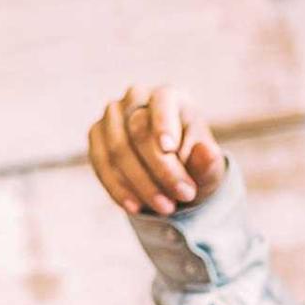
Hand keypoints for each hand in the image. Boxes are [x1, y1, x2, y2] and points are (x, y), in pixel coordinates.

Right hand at [84, 85, 226, 214]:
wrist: (170, 174)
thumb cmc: (192, 163)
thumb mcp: (207, 166)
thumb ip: (207, 161)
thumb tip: (208, 153)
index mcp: (168, 96)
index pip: (162, 102)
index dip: (164, 123)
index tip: (170, 149)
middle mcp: (136, 97)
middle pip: (139, 130)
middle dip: (162, 168)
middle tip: (184, 196)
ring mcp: (111, 116)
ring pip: (118, 148)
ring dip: (141, 183)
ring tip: (165, 208)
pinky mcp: (96, 136)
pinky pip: (101, 162)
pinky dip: (118, 188)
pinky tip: (136, 208)